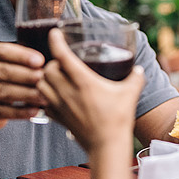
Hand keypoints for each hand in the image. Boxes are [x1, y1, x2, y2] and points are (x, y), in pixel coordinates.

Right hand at [0, 42, 46, 128]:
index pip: (3, 51)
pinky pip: (0, 111)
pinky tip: (33, 111)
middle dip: (27, 75)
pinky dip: (19, 112)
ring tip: (43, 96)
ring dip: (26, 94)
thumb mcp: (5, 65)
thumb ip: (20, 61)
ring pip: (3, 91)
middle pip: (3, 71)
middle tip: (44, 79)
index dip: (22, 56)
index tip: (40, 61)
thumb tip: (43, 63)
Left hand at [38, 29, 145, 151]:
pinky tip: (52, 95)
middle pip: (47, 69)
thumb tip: (138, 68)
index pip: (62, 55)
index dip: (56, 41)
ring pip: (40, 85)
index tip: (54, 32)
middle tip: (61, 62)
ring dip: (44, 78)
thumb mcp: (130, 93)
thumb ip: (135, 77)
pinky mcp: (58, 118)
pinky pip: (43, 103)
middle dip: (51, 62)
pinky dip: (43, 96)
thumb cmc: (119, 118)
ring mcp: (60, 105)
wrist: (107, 145)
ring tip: (54, 76)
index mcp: (83, 81)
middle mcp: (67, 91)